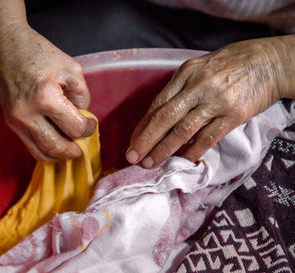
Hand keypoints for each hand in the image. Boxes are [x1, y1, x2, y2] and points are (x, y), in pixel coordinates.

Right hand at [0, 25, 95, 160]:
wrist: (5, 46)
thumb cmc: (37, 53)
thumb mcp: (72, 69)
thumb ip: (82, 96)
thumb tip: (82, 117)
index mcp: (47, 98)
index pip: (75, 128)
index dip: (89, 129)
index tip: (91, 124)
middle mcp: (28, 114)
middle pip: (57, 148)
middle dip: (74, 151)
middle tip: (82, 147)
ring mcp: (16, 120)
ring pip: (40, 153)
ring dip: (58, 155)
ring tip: (69, 148)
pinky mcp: (10, 121)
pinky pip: (29, 145)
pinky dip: (44, 149)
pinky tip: (54, 142)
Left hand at [126, 37, 290, 167]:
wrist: (269, 62)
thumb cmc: (230, 64)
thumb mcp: (199, 67)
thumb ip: (179, 88)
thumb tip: (158, 114)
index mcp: (186, 73)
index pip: (158, 103)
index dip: (143, 125)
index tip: (133, 141)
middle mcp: (198, 86)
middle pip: (165, 118)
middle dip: (146, 140)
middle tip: (132, 157)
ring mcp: (216, 102)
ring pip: (183, 130)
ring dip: (164, 149)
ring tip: (150, 163)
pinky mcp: (234, 115)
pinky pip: (208, 138)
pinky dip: (193, 152)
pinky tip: (181, 162)